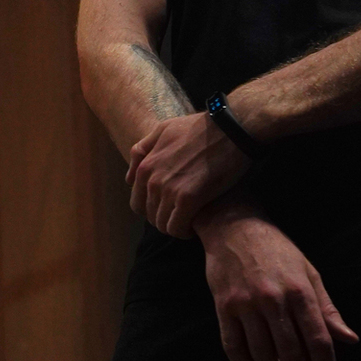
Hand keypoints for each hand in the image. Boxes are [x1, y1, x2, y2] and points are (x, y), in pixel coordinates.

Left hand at [128, 111, 250, 237]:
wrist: (230, 129)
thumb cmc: (201, 128)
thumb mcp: (163, 130)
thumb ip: (143, 151)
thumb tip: (130, 177)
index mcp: (145, 166)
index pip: (137, 202)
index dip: (152, 210)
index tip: (169, 209)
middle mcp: (152, 180)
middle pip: (149, 215)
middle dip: (164, 219)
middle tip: (182, 217)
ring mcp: (169, 190)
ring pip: (163, 224)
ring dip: (175, 227)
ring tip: (190, 223)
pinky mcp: (189, 198)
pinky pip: (177, 227)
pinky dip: (184, 232)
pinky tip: (195, 228)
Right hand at [194, 198, 357, 360]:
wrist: (234, 226)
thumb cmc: (277, 250)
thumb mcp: (309, 272)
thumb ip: (327, 308)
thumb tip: (349, 339)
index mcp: (300, 291)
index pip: (318, 339)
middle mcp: (273, 300)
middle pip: (291, 351)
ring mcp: (245, 304)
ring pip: (262, 352)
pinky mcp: (223, 306)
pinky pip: (233, 345)